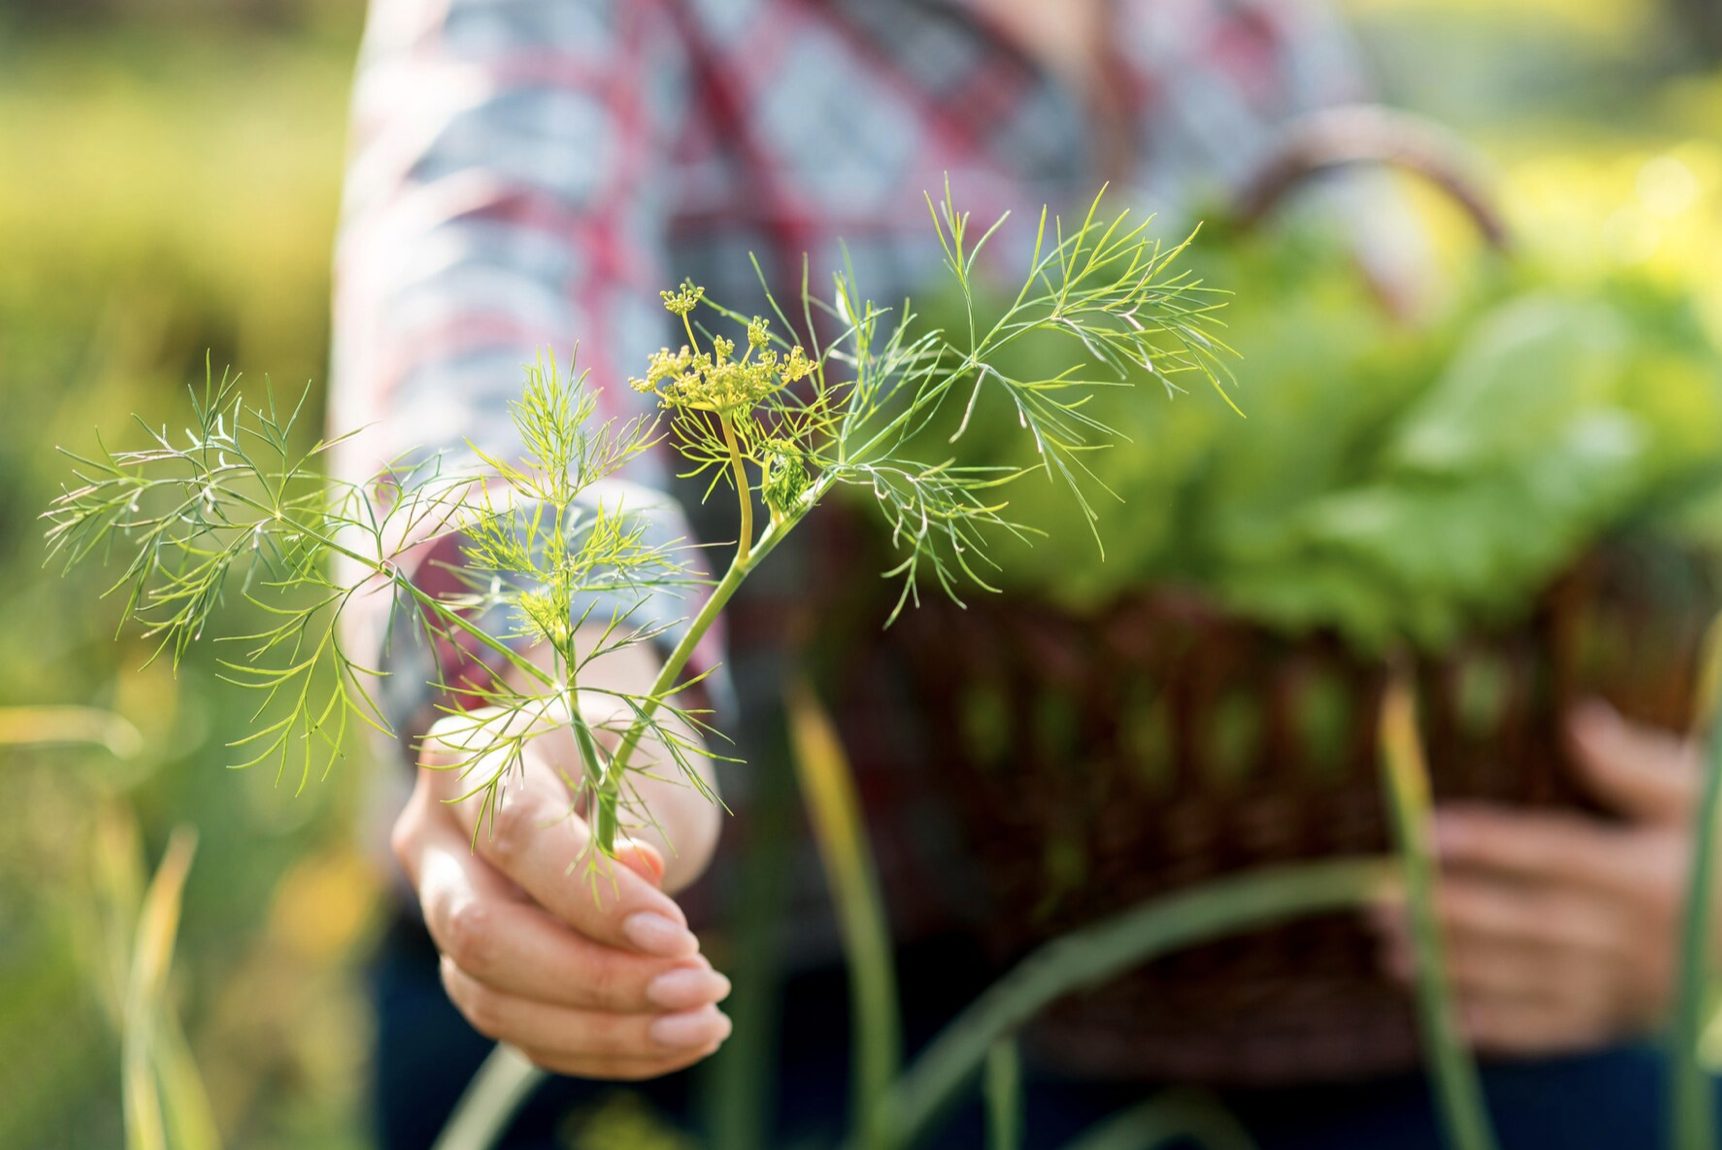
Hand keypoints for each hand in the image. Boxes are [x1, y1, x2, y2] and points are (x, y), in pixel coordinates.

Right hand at [391, 700, 731, 1079]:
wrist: (593, 764)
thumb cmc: (622, 752)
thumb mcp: (640, 759)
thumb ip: (638, 819)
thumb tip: (642, 904)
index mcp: (469, 759)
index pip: (518, 836)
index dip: (596, 898)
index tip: (679, 935)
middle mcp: (433, 841)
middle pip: (481, 935)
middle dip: (595, 980)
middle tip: (698, 985)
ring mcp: (441, 914)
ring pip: (496, 1002)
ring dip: (610, 1032)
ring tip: (705, 1022)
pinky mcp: (471, 973)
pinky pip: (523, 1033)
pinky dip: (606, 1050)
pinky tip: (680, 1038)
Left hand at [1369, 700, 1701, 1055]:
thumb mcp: (1699, 797)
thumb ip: (1636, 766)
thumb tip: (1577, 719)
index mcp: (1648, 874)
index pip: (1555, 854)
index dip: (1489, 843)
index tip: (1422, 831)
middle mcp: (1636, 936)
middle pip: (1528, 921)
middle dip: (1448, 912)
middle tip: (1374, 900)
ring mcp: (1631, 985)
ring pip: (1533, 979)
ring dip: (1458, 971)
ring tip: (1390, 955)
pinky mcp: (1627, 1019)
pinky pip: (1560, 1031)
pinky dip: (1503, 1029)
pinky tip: (1446, 1020)